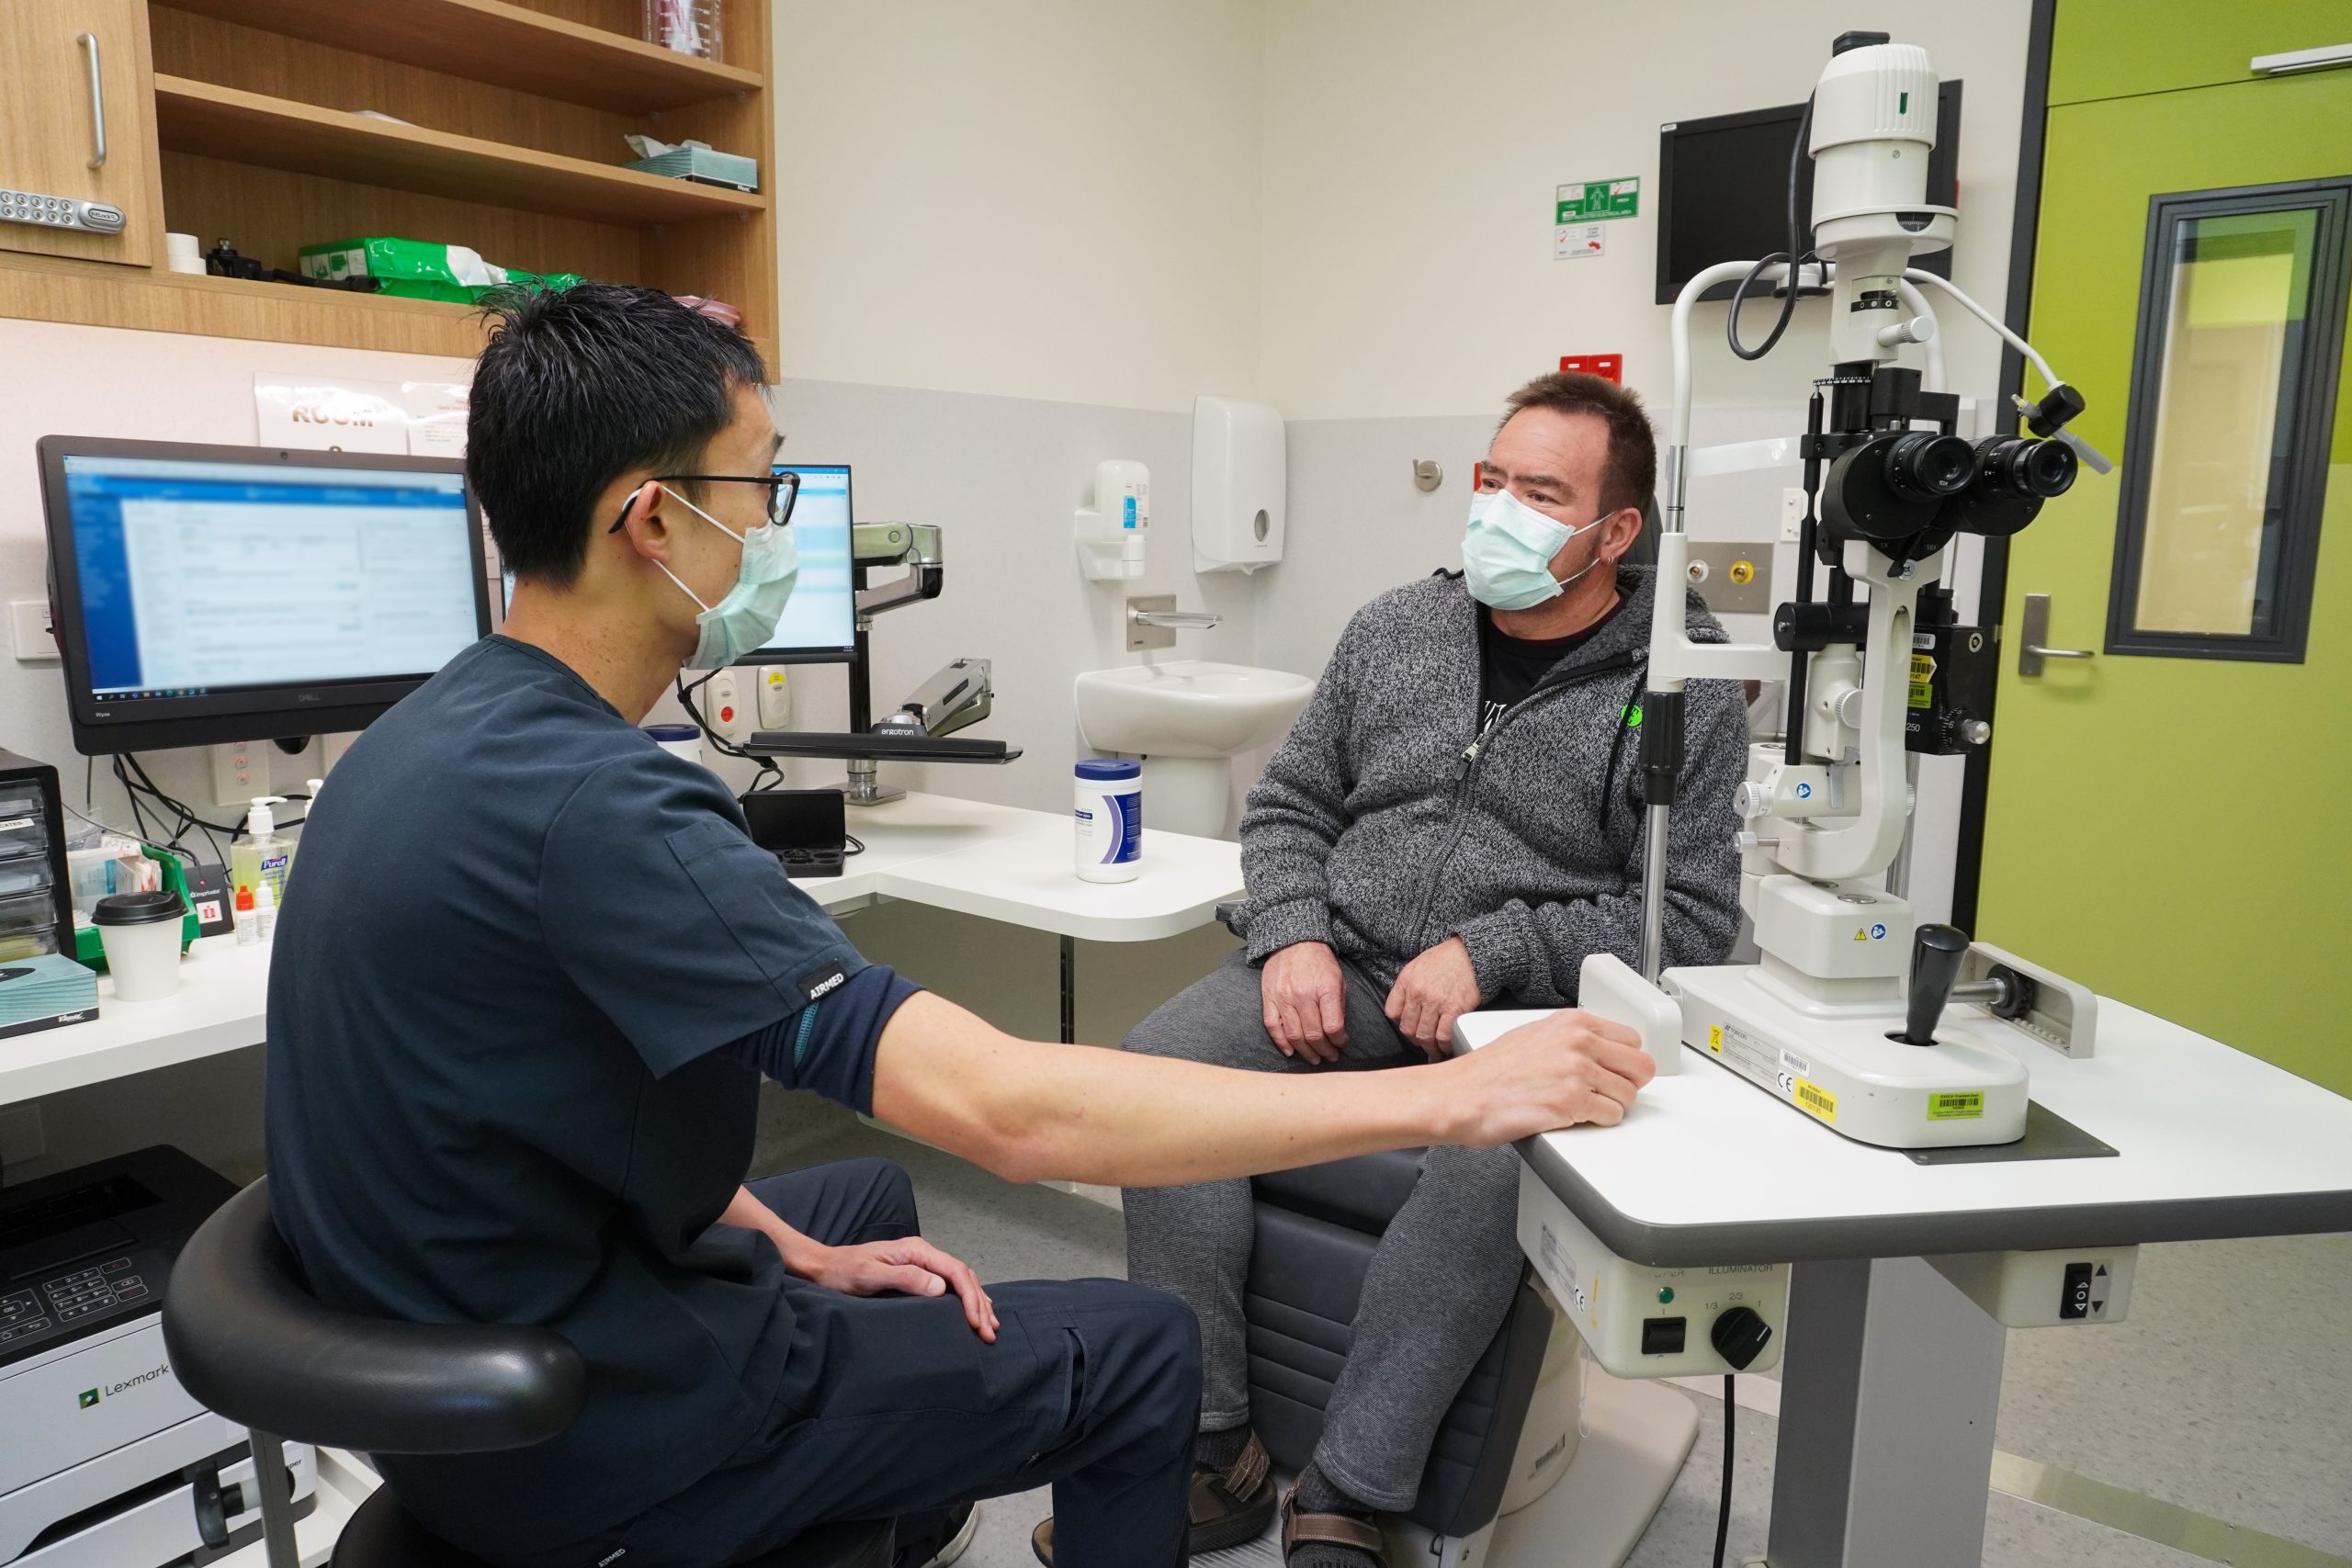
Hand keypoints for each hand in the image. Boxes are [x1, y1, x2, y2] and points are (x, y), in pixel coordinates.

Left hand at [797, 1237, 998, 1342]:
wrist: (825, 1267)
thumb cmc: (844, 1273)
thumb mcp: (871, 1275)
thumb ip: (906, 1278)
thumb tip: (940, 1288)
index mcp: (916, 1251)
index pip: (955, 1271)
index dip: (970, 1297)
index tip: (977, 1323)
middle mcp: (923, 1254)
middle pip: (963, 1276)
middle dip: (979, 1303)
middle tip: (990, 1332)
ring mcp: (920, 1263)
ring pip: (959, 1280)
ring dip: (976, 1302)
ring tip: (990, 1325)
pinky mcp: (916, 1273)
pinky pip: (949, 1285)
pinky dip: (965, 1299)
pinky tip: (973, 1310)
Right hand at [1261, 941, 1348, 1063]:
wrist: (1293, 941)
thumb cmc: (1319, 961)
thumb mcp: (1338, 979)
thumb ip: (1339, 1006)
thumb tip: (1339, 1032)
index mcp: (1324, 988)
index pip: (1333, 1026)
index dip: (1340, 1041)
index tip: (1343, 1044)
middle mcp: (1302, 994)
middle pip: (1313, 1035)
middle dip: (1325, 1051)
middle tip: (1331, 1056)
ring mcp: (1283, 997)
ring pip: (1293, 1035)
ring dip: (1305, 1052)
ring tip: (1314, 1058)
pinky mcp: (1268, 998)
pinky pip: (1273, 1027)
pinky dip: (1281, 1043)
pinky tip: (1291, 1052)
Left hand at [1384, 937, 1482, 1058]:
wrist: (1471, 953)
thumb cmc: (1445, 959)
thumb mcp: (1416, 966)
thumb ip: (1405, 987)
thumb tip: (1402, 1009)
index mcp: (1407, 982)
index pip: (1392, 1012)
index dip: (1400, 1022)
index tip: (1409, 1026)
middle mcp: (1419, 993)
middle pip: (1408, 1028)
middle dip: (1414, 1040)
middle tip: (1422, 1043)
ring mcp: (1437, 1002)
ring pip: (1425, 1036)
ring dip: (1429, 1048)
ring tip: (1434, 1051)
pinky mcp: (1455, 1009)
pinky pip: (1444, 1035)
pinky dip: (1444, 1045)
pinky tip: (1446, 1047)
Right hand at [1446, 1010, 1654, 1145]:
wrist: (1460, 1096)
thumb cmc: (1489, 1072)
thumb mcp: (1535, 1036)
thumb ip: (1572, 1040)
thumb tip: (1602, 1053)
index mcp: (1572, 1022)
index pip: (1633, 1039)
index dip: (1626, 1061)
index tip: (1617, 1071)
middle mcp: (1578, 1042)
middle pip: (1641, 1066)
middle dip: (1627, 1084)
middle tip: (1608, 1093)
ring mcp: (1577, 1071)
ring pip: (1629, 1094)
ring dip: (1612, 1106)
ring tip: (1585, 1107)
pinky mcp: (1572, 1102)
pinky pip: (1612, 1116)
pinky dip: (1598, 1121)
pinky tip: (1574, 1116)